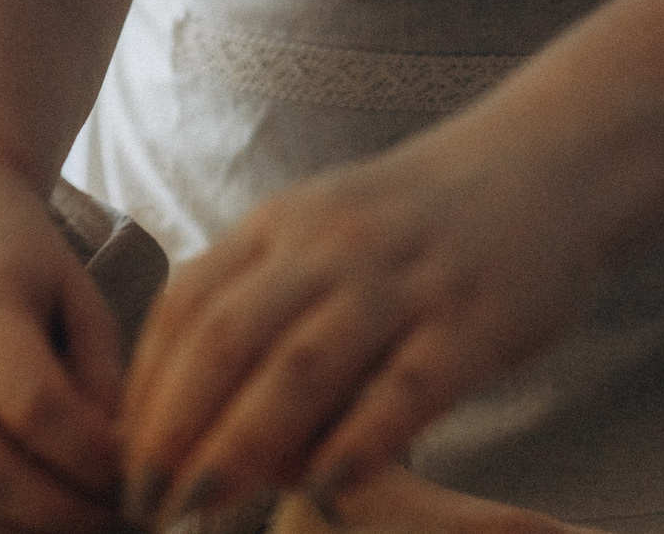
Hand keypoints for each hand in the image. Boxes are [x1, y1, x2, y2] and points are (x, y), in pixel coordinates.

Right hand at [0, 162, 131, 533]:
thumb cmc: (20, 250)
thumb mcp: (77, 294)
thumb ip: (99, 380)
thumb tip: (121, 470)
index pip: (35, 409)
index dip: (94, 459)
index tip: (138, 472)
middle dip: (62, 514)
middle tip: (117, 517)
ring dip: (16, 531)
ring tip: (74, 524)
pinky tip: (15, 523)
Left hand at [119, 122, 599, 526]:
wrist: (547, 164)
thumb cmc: (415, 221)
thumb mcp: (319, 233)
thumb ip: (260, 298)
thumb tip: (184, 400)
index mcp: (279, 224)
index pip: (186, 304)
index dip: (145, 383)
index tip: (117, 451)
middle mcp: (328, 246)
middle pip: (226, 340)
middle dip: (173, 426)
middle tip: (142, 498)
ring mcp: (402, 281)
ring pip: (301, 367)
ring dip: (244, 445)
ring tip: (204, 507)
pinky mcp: (475, 321)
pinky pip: (406, 388)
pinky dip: (359, 442)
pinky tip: (324, 490)